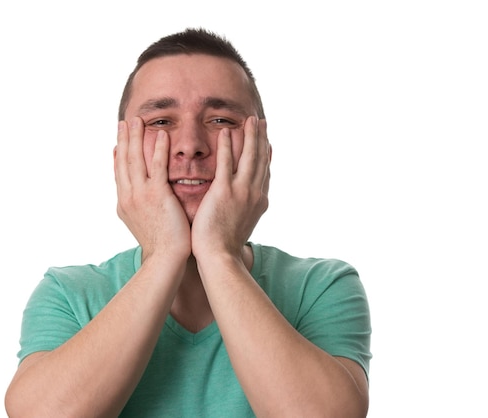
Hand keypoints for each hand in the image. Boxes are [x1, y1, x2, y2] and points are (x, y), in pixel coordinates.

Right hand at [114, 117, 191, 261]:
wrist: (164, 259)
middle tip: (125, 121)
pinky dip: (158, 150)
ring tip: (138, 120)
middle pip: (124, 161)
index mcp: (124, 203)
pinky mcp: (157, 195)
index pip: (119, 174)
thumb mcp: (143, 224)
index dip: (118, 155)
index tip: (118, 141)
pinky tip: (161, 135)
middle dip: (124, 139)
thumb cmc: (159, 245)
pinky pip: (157, 167)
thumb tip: (141, 201)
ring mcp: (141, 195)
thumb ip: (140, 208)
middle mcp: (128, 196)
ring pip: (136, 160)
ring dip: (137, 137)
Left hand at [191, 116, 270, 260]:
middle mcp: (255, 194)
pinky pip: (227, 162)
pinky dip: (228, 145)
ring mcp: (241, 191)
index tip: (267, 141)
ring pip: (249, 157)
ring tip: (250, 119)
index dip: (267, 155)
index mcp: (259, 202)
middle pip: (261, 160)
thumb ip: (244, 213)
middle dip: (261, 138)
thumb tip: (244, 211)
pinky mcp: (224, 191)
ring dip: (250, 135)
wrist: (220, 257)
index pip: (265, 173)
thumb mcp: (243, 227)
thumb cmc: (226, 247)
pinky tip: (227, 131)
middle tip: (261, 121)